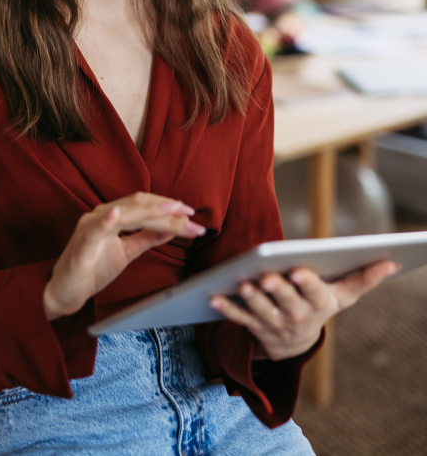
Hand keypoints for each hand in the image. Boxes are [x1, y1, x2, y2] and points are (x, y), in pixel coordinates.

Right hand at [43, 193, 205, 320]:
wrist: (64, 293)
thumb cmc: (92, 269)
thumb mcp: (126, 251)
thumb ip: (146, 238)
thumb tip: (171, 228)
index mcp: (111, 216)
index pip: (143, 205)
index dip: (166, 206)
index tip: (190, 214)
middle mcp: (100, 215)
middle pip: (137, 206)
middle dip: (166, 210)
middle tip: (190, 215)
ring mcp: (89, 228)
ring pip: (123, 214)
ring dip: (150, 213)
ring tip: (172, 212)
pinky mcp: (82, 245)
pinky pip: (95, 230)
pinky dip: (107, 220)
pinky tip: (118, 214)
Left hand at [209, 259, 400, 361]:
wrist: (297, 345)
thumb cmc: (320, 304)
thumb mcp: (343, 295)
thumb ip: (364, 277)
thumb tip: (392, 260)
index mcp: (319, 304)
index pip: (313, 292)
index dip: (306, 282)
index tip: (298, 270)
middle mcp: (297, 317)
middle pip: (286, 303)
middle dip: (277, 290)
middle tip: (266, 276)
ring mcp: (274, 325)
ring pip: (262, 312)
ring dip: (251, 299)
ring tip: (242, 283)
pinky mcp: (254, 327)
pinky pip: (238, 319)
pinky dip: (225, 308)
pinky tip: (213, 296)